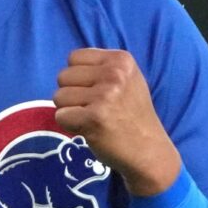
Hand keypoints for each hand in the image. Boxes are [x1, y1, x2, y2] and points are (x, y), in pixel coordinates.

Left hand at [53, 48, 181, 196]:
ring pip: (59, 97)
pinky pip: (60, 116)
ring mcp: (105, 96)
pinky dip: (70, 126)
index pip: (74, 57)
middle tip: (94, 108)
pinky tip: (90, 129)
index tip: (95, 91)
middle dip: (72, 94)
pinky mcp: (94, 118)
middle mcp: (114, 74)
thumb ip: (102, 68)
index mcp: (121, 59)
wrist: (149, 150)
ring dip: (70, 111)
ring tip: (93, 118)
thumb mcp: (127, 80)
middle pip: (63, 76)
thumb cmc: (133, 115)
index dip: (78, 77)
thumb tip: (70, 66)